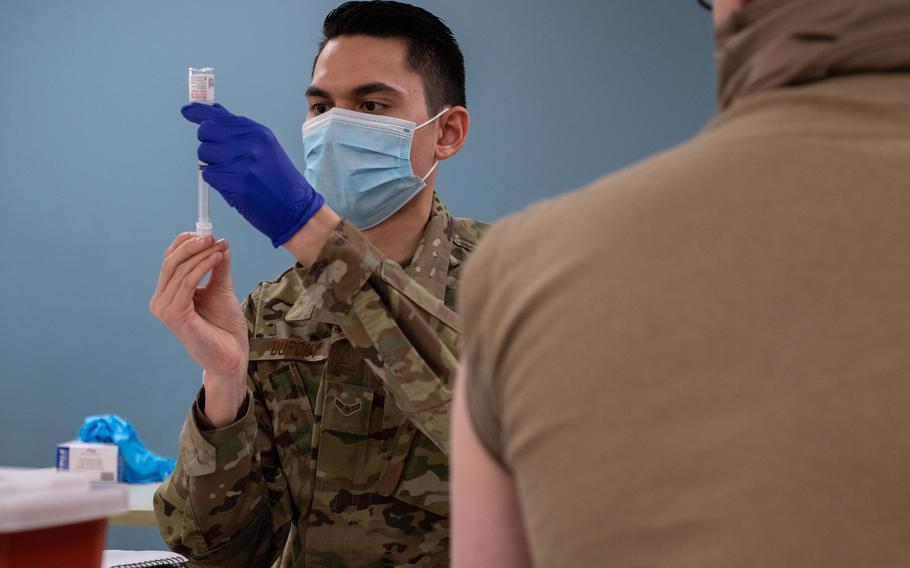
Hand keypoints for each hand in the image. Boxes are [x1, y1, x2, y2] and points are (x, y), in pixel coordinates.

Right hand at [149, 233, 248, 425]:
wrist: (231, 355)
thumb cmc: (224, 327)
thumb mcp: (222, 289)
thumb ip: (218, 266)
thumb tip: (220, 241)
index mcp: (168, 294)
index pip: (170, 260)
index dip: (185, 243)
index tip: (208, 233)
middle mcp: (161, 301)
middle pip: (170, 262)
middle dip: (193, 245)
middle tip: (214, 237)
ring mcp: (164, 309)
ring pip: (179, 270)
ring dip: (202, 254)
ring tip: (221, 248)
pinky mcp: (174, 316)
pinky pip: (187, 283)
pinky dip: (203, 267)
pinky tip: (218, 259)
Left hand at [181, 102, 325, 246]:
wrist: (295, 209)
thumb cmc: (279, 179)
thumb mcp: (266, 147)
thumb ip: (238, 131)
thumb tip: (212, 112)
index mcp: (256, 131)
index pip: (218, 115)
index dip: (198, 111)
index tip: (187, 111)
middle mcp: (248, 143)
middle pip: (206, 133)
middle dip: (208, 143)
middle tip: (222, 156)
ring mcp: (240, 163)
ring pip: (204, 154)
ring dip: (212, 164)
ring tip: (233, 173)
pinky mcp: (233, 183)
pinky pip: (208, 175)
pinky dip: (216, 181)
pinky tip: (233, 185)